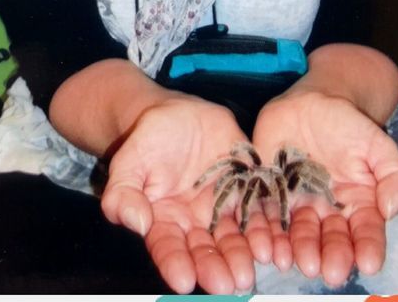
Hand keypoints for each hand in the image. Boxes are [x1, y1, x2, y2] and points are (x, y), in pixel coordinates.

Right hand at [101, 95, 290, 293]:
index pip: (168, 247)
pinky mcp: (247, 189)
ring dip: (243, 255)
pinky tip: (273, 244)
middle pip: (207, 250)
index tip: (184, 281)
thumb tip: (136, 223)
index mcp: (165, 220)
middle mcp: (197, 222)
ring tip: (250, 268)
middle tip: (227, 284)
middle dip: (216, 268)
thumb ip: (123, 194)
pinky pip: (260, 211)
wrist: (175, 113)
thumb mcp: (128, 163)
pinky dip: (268, 229)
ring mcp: (225, 208)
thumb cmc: (146, 141)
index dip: (175, 264)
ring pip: (236, 237)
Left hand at [253, 87, 397, 286]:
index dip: (368, 248)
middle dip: (329, 256)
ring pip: (297, 232)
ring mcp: (297, 203)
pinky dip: (265, 229)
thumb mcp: (379, 146)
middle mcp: (328, 212)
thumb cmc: (351, 126)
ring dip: (296, 250)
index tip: (368, 263)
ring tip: (293, 262)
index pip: (366, 232)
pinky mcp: (269, 189)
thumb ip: (394, 176)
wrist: (312, 103)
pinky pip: (267, 212)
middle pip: (329, 239)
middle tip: (326, 271)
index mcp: (359, 206)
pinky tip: (264, 244)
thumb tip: (392, 208)